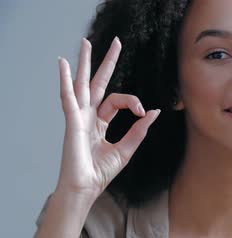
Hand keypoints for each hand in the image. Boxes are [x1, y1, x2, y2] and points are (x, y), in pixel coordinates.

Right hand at [55, 37, 159, 201]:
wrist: (86, 187)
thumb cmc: (100, 172)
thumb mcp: (127, 148)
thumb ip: (139, 129)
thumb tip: (155, 111)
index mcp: (99, 123)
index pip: (117, 101)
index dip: (132, 102)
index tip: (144, 111)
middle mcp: (87, 116)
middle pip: (97, 83)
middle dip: (106, 63)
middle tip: (115, 42)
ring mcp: (78, 117)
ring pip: (82, 84)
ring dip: (84, 63)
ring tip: (85, 43)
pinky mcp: (72, 122)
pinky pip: (68, 97)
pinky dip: (65, 81)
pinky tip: (62, 65)